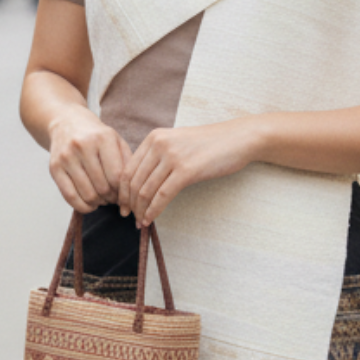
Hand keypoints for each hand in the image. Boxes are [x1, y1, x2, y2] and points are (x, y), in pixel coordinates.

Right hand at [46, 109, 129, 213]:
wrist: (67, 122)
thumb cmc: (96, 136)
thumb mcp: (116, 141)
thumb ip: (128, 164)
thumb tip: (130, 196)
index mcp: (103, 138)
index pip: (116, 176)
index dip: (122, 191)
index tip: (123, 193)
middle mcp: (83, 145)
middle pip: (102, 187)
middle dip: (111, 198)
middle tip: (113, 198)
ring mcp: (66, 156)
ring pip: (87, 194)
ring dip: (98, 203)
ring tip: (102, 199)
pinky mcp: (54, 167)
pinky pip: (70, 197)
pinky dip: (82, 207)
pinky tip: (89, 204)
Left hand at [121, 120, 260, 226]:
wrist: (237, 138)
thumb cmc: (210, 144)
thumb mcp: (178, 143)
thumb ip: (158, 156)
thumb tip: (141, 183)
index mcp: (154, 137)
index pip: (128, 168)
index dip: (121, 190)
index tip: (122, 205)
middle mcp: (159, 144)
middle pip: (133, 181)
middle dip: (129, 203)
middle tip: (128, 217)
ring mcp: (172, 157)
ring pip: (146, 190)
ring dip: (140, 210)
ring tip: (140, 222)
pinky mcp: (186, 170)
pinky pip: (163, 196)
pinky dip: (154, 211)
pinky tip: (150, 220)